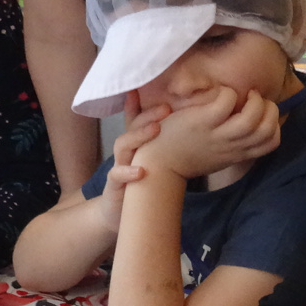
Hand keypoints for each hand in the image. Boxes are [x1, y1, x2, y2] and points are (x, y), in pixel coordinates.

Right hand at [98, 92, 169, 231]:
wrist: (118, 215)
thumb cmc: (141, 185)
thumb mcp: (154, 162)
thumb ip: (166, 148)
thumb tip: (191, 131)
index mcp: (137, 144)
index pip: (139, 118)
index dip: (145, 102)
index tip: (160, 90)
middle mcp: (126, 151)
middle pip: (132, 126)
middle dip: (148, 115)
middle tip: (167, 108)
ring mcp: (118, 166)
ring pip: (122, 145)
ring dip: (138, 136)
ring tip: (156, 129)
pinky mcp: (114, 186)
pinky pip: (116, 175)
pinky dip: (127, 172)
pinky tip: (141, 172)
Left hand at [134, 87, 280, 179]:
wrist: (159, 165)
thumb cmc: (187, 157)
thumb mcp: (217, 156)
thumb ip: (233, 144)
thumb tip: (245, 125)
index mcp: (238, 153)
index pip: (272, 142)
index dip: (274, 124)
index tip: (259, 115)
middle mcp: (232, 145)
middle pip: (267, 129)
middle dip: (269, 109)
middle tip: (253, 101)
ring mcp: (218, 134)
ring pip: (252, 118)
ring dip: (253, 101)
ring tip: (242, 95)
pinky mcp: (202, 121)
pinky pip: (226, 102)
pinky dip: (227, 92)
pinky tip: (218, 93)